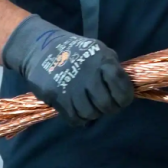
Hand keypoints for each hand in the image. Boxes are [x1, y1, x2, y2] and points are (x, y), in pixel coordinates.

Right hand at [1, 15, 133, 125]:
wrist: (42, 48)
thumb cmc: (76, 51)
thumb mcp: (99, 51)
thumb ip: (112, 68)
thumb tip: (124, 89)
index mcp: (103, 60)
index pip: (122, 86)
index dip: (125, 97)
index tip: (122, 99)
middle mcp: (89, 74)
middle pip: (107, 105)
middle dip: (109, 108)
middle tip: (105, 105)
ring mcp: (73, 86)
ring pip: (91, 114)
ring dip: (92, 113)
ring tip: (90, 105)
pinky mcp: (58, 97)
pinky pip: (74, 118)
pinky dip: (79, 118)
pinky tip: (77, 109)